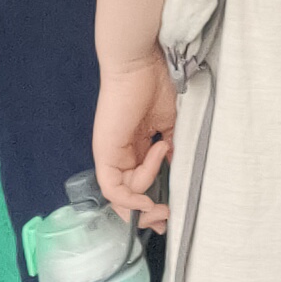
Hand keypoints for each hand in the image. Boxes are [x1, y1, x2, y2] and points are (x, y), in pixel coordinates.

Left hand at [93, 52, 177, 229]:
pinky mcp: (105, 152)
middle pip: (126, 197)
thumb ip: (171, 148)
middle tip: (165, 220)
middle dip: (145, 214)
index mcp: (135, 147)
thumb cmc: (157, 83)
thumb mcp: (170, 123)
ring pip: (122, 194)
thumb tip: (175, 169)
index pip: (138, 184)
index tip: (170, 213)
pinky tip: (147, 199)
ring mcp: (110, 154)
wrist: (141, 61)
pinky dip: (129, 198)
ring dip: (145, 197)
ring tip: (164, 168)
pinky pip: (113, 187)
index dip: (152, 202)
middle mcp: (120, 154)